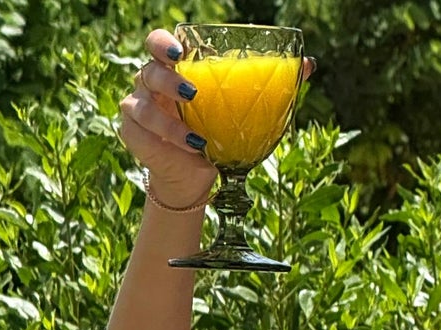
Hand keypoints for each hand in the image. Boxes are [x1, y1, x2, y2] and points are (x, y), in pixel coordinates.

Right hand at [118, 27, 314, 208]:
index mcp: (173, 69)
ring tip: (197, 136)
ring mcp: (139, 106)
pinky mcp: (133, 132)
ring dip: (170, 120)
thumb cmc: (216, 134)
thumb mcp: (241, 111)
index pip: (158, 43)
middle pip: (149, 68)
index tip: (181, 53)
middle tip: (191, 93)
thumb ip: (268, 85)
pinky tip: (190, 147)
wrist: (195, 175)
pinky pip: (142, 129)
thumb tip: (307, 65)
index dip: (164, 44)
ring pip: (144, 102)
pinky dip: (166, 139)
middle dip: (167, 79)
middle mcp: (151, 82)